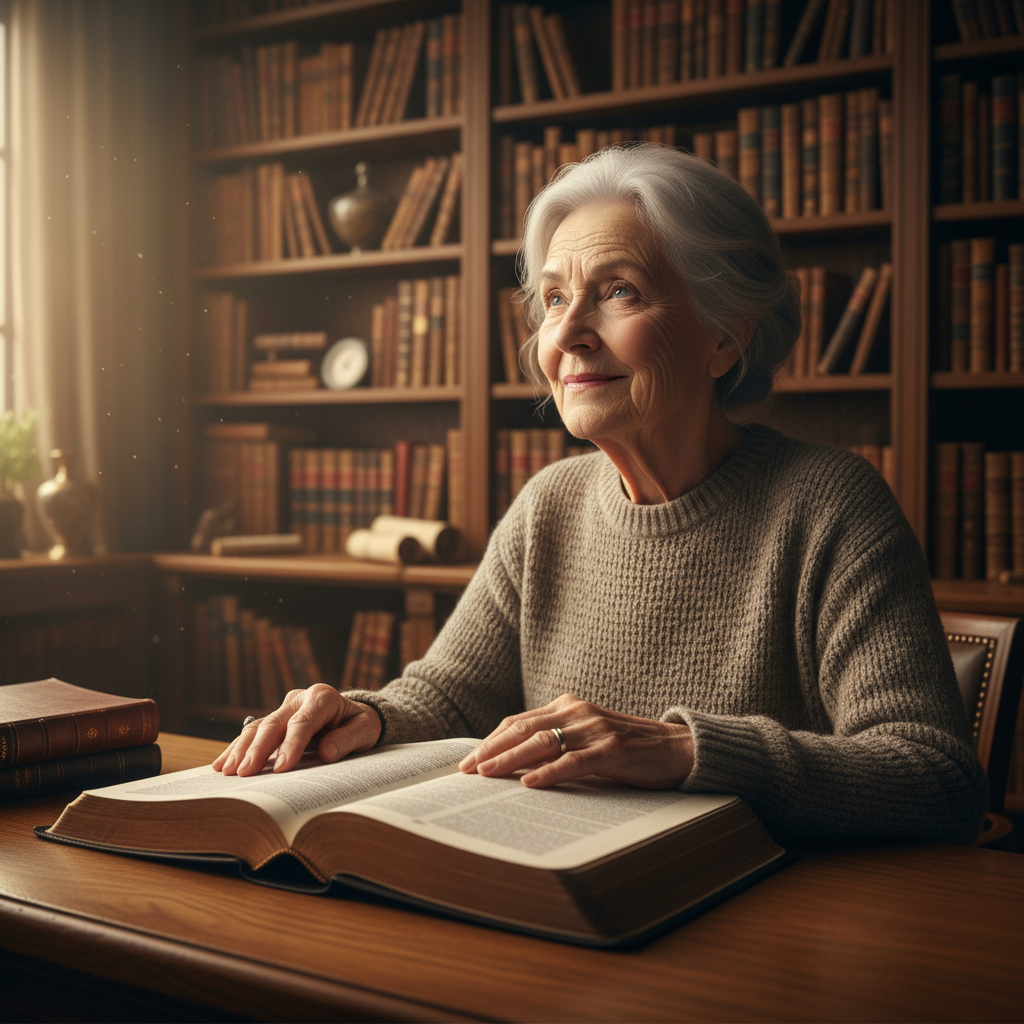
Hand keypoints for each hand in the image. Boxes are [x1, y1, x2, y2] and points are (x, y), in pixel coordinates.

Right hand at [212, 684, 381, 776]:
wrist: (354, 714)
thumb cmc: (361, 723)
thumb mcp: (366, 729)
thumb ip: (348, 739)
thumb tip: (326, 752)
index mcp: (323, 697)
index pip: (303, 722)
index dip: (291, 745)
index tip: (282, 768)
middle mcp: (299, 699)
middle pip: (274, 724)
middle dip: (258, 749)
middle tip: (245, 773)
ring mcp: (285, 708)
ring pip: (258, 727)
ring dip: (241, 749)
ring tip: (227, 771)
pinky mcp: (276, 719)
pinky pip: (252, 732)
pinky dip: (237, 748)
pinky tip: (221, 764)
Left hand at [458, 693, 692, 789]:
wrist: (677, 748)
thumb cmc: (628, 750)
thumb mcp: (586, 741)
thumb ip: (557, 746)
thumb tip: (515, 770)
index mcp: (568, 706)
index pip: (519, 722)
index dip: (492, 740)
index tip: (469, 761)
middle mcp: (577, 712)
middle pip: (523, 729)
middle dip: (491, 750)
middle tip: (466, 771)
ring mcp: (595, 729)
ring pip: (542, 743)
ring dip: (510, 760)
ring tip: (486, 775)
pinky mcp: (613, 749)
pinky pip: (574, 761)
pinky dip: (549, 772)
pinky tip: (530, 783)